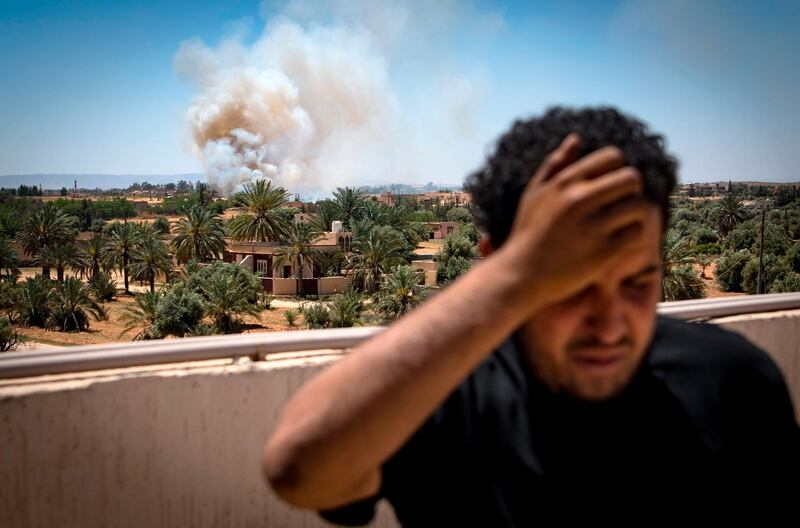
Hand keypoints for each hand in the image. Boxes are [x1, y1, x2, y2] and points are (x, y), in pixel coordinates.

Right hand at [499, 133, 650, 307]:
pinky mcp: (603, 252)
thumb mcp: (534, 193)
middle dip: (631, 191)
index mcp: (565, 181)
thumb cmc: (527, 232)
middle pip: (632, 178)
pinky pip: (636, 233)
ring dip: (634, 216)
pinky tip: (617, 243)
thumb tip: (576, 137)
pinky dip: (631, 237)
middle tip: (620, 205)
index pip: (613, 156)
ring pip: (639, 206)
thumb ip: (555, 164)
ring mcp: (592, 226)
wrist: (520, 275)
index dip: (616, 170)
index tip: (609, 187)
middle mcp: (579, 199)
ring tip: (620, 225)